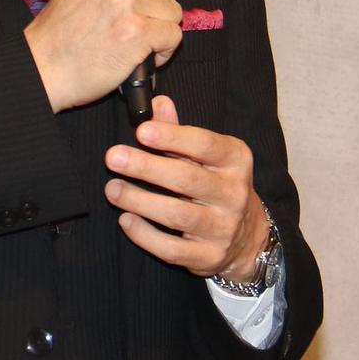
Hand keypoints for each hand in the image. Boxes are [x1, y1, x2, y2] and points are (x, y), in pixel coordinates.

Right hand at [25, 0, 182, 112]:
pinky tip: (134, 52)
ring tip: (126, 35)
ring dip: (157, 28)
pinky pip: (173, 36)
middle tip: (123, 18)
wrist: (44, 64)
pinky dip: (159, 51)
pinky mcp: (136, 30)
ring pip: (174, 11)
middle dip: (155, 4)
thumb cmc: (65, 26)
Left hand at [103, 95, 269, 280]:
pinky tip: (125, 219)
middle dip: (147, 167)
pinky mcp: (209, 257)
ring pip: (178, 215)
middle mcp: (234, 194)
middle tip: (113, 157)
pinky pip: (173, 249)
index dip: (172, 137)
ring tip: (112, 189)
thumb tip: (158, 102)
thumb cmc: (216, 184)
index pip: (205, 145)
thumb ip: (179, 130)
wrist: (247, 237)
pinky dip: (145, 235)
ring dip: (140, 201)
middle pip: (187, 179)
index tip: (141, 131)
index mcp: (235, 161)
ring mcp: (223, 228)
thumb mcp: (206, 155)